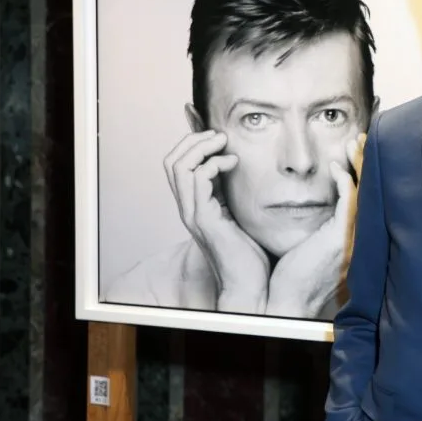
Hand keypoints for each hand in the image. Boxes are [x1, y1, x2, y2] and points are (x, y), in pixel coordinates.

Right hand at [164, 130, 268, 312]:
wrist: (249, 286)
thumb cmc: (249, 255)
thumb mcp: (239, 215)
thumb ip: (232, 194)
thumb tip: (242, 170)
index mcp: (195, 206)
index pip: (178, 166)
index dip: (191, 144)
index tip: (216, 135)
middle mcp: (188, 208)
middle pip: (171, 161)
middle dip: (193, 140)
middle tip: (219, 135)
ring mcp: (193, 214)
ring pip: (179, 166)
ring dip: (201, 147)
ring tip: (224, 142)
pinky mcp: (204, 219)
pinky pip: (198, 180)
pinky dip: (214, 164)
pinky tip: (234, 163)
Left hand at [265, 134, 364, 317]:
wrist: (289, 303)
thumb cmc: (294, 281)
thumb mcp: (312, 250)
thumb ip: (321, 232)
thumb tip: (317, 218)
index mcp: (352, 239)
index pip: (362, 198)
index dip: (361, 173)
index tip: (354, 154)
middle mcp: (357, 236)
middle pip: (369, 190)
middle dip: (365, 163)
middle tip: (360, 140)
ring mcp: (352, 236)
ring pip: (362, 191)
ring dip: (358, 164)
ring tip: (354, 143)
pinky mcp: (341, 236)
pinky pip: (348, 200)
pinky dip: (345, 180)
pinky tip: (337, 167)